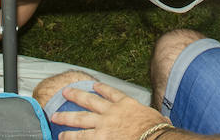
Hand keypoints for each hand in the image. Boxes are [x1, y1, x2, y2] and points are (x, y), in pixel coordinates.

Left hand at [51, 82, 167, 136]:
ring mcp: (104, 125)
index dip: (101, 88)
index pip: (111, 93)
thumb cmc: (157, 129)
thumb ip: (151, 117)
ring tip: (55, 117)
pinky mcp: (101, 138)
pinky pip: (83, 137)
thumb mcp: (155, 117)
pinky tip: (62, 137)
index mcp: (126, 104)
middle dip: (76, 96)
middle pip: (89, 101)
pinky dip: (72, 137)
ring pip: (81, 119)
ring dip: (67, 118)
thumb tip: (164, 120)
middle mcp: (112, 112)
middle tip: (64, 92)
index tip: (94, 85)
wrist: (154, 137)